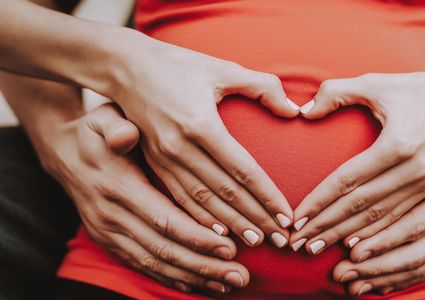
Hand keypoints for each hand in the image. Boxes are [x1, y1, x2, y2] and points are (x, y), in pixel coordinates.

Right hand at [39, 104, 248, 293]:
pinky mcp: (110, 242)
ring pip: (155, 263)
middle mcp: (112, 216)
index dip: (197, 236)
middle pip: (164, 249)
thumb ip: (117, 127)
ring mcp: (109, 233)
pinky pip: (143, 265)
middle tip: (240, 276)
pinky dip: (170, 278)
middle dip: (204, 265)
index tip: (229, 247)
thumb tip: (126, 135)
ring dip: (193, 276)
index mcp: (119, 187)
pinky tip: (197, 285)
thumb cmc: (96, 132)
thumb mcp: (103, 119)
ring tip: (228, 285)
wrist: (64, 153)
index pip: (163, 219)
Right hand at [113, 41, 298, 247]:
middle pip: (225, 193)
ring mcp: (163, 158)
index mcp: (200, 124)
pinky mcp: (153, 163)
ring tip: (255, 243)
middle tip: (280, 240)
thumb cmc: (178, 65)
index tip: (287, 216)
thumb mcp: (222, 68)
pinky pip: (179, 198)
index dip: (267, 196)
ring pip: (202, 202)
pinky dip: (200, 219)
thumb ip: (262, 86)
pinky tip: (218, 234)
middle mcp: (180, 147)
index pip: (243, 171)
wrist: (124, 67)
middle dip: (255, 219)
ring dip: (230, 225)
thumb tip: (293, 110)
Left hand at [290, 71, 424, 252]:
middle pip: (359, 206)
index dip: (319, 202)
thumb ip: (336, 92)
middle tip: (296, 243)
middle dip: (325, 226)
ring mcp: (424, 183)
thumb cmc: (416, 88)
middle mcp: (413, 170)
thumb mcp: (375, 83)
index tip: (296, 218)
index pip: (347, 180)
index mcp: (397, 144)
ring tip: (314, 248)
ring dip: (343, 235)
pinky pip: (395, 217)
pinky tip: (350, 245)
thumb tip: (303, 112)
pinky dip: (371, 233)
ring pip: (377, 218)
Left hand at [332, 135, 424, 295]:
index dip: (383, 239)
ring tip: (348, 284)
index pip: (416, 224)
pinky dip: (397, 281)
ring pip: (417, 268)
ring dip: (380, 278)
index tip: (351, 247)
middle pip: (413, 254)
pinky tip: (371, 286)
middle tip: (340, 272)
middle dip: (374, 266)